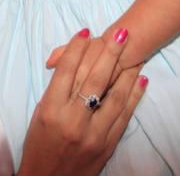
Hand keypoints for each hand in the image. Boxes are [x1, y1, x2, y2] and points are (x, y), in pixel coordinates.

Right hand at [18, 29, 147, 175]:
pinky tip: (141, 81)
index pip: (67, 71)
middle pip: (94, 78)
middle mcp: (72, 120)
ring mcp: (92, 134)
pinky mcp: (107, 146)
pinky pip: (124, 116)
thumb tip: (69, 65)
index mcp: (51, 110)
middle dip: (109, 52)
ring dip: (127, 72)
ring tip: (136, 53)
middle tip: (121, 33)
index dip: (76, 48)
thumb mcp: (39, 116)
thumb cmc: (38, 147)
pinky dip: (134, 97)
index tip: (86, 32)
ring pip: (114, 96)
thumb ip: (54, 92)